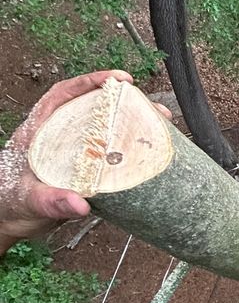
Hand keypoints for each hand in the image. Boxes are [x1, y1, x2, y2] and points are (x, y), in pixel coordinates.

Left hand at [0, 71, 170, 255]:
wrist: (9, 222)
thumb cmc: (9, 203)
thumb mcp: (28, 199)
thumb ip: (51, 200)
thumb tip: (80, 204)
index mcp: (40, 130)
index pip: (65, 94)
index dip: (91, 82)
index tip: (118, 80)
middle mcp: (60, 136)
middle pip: (94, 109)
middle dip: (125, 103)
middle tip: (151, 107)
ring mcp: (74, 152)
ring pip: (106, 130)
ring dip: (132, 126)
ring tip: (160, 127)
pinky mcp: (85, 170)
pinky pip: (110, 154)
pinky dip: (129, 151)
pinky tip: (146, 155)